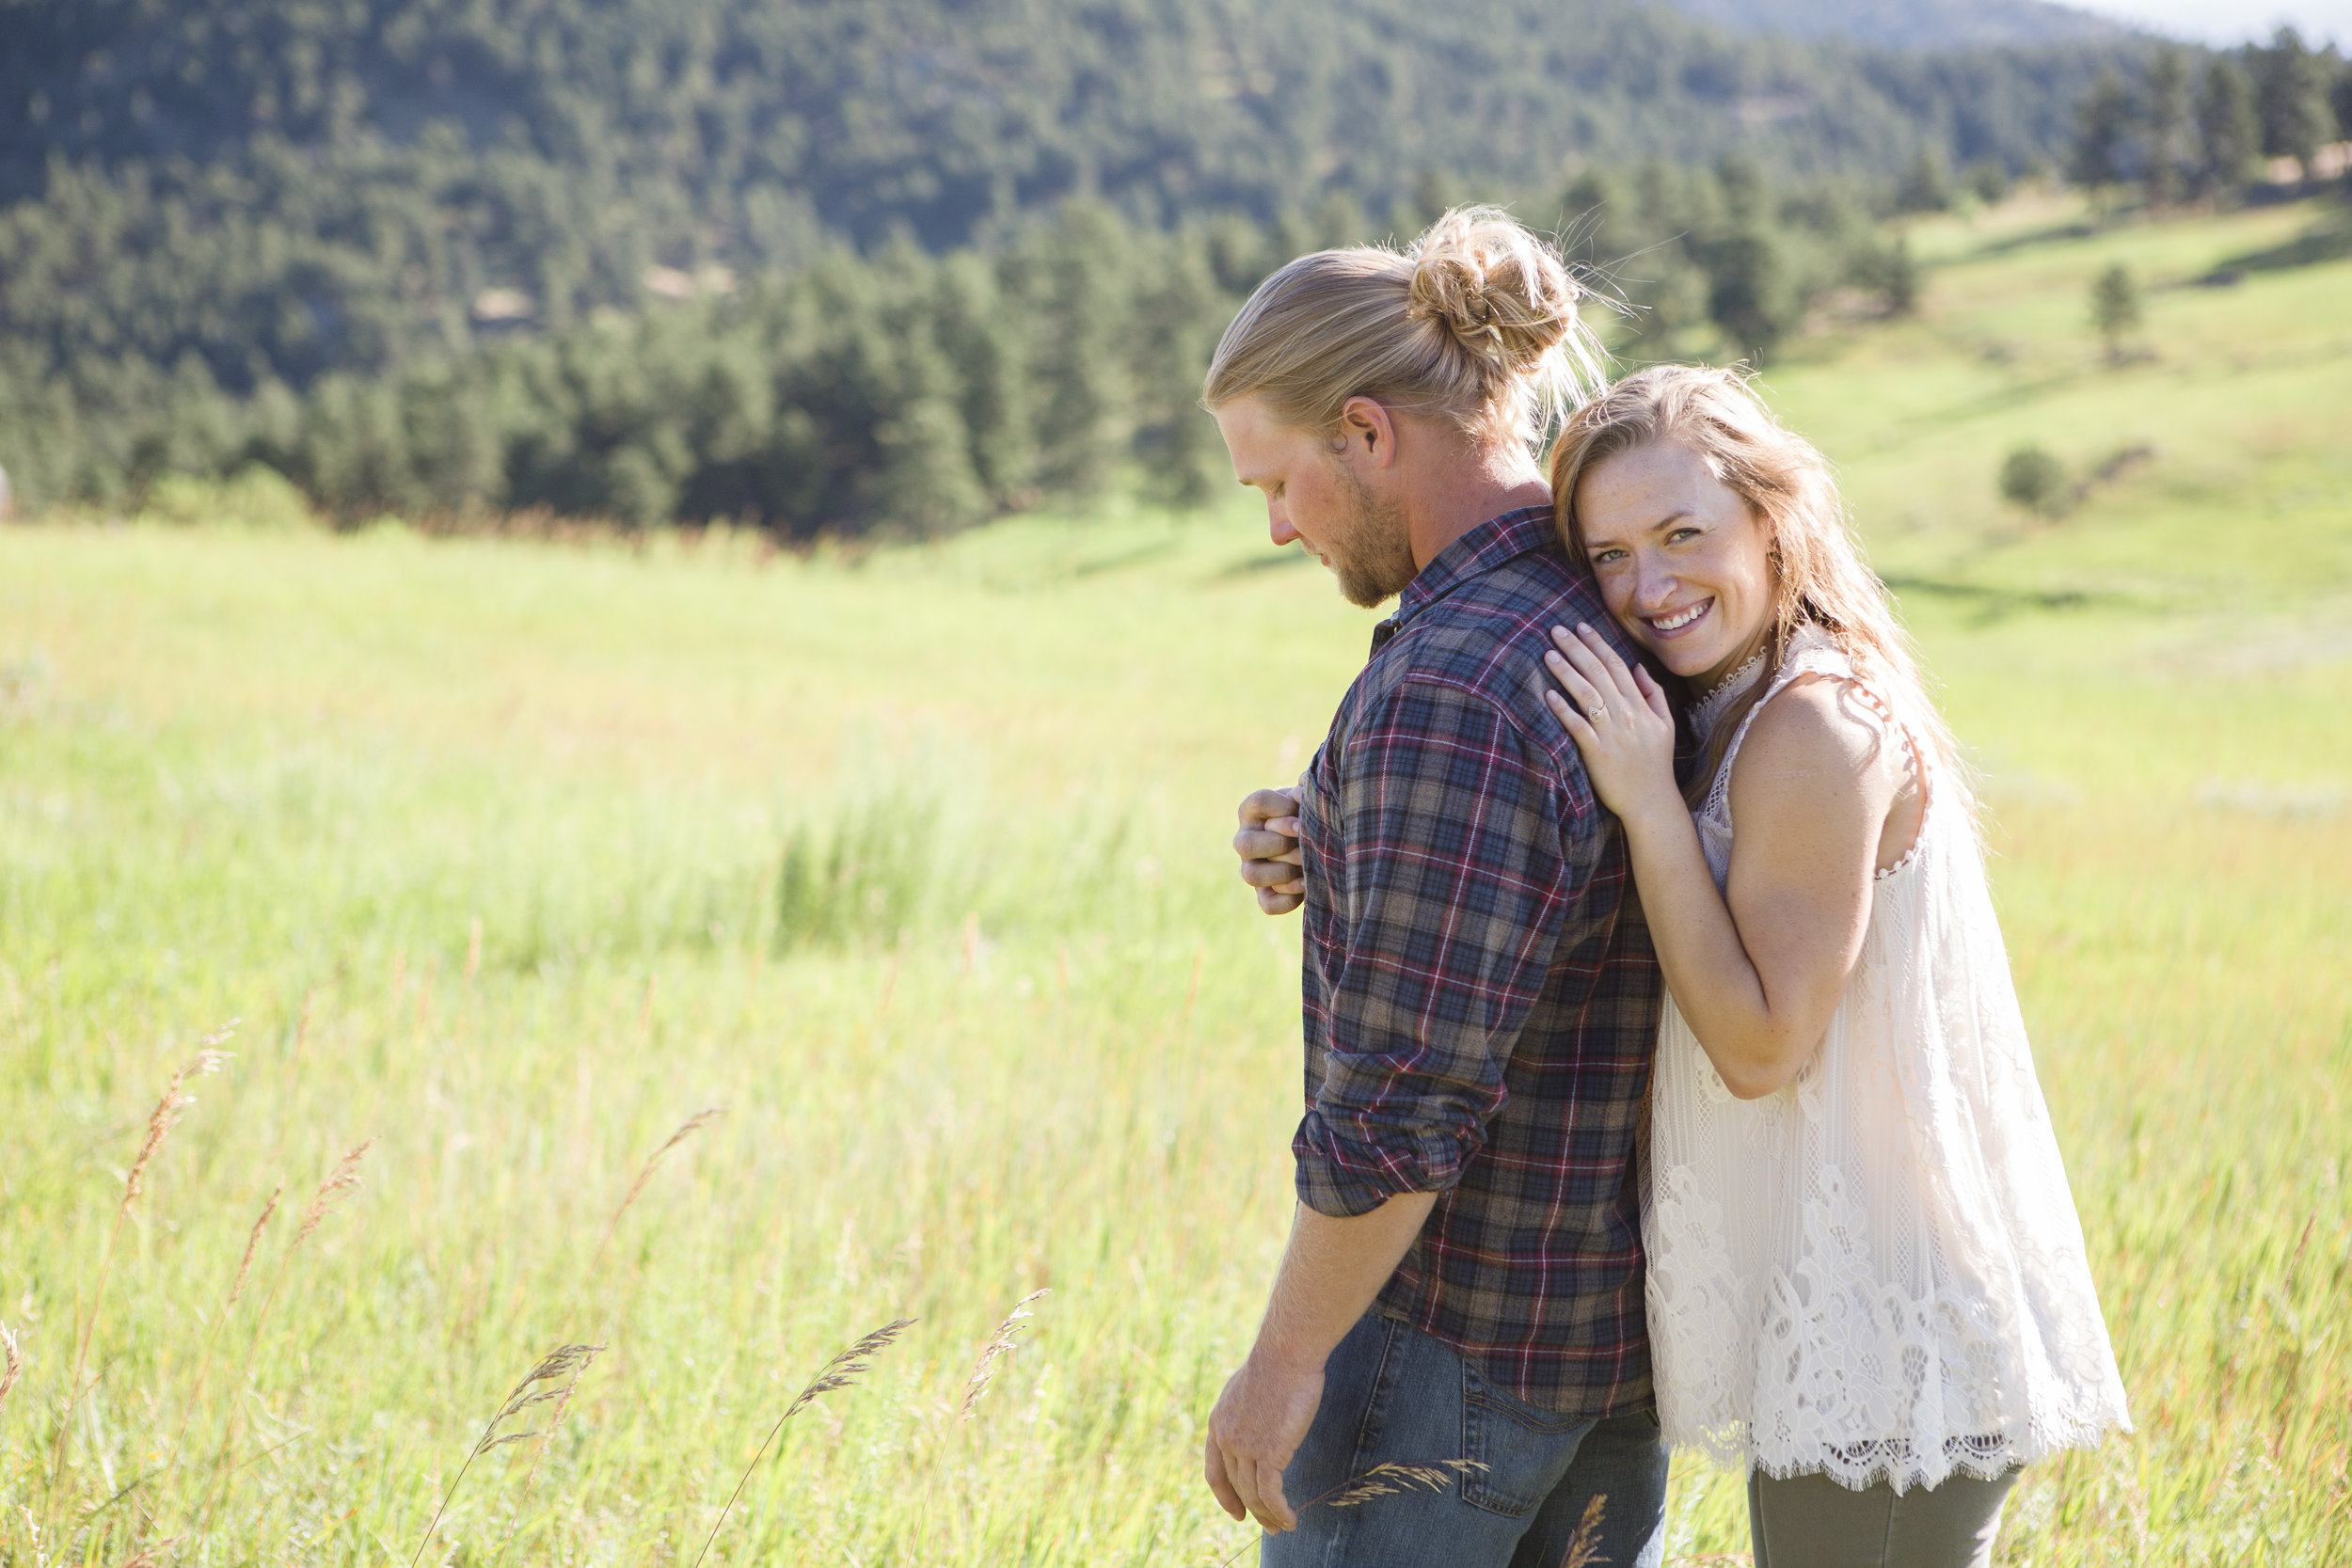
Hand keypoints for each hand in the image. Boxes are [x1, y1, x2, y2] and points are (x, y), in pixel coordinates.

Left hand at [1204, 1351, 1324, 1531]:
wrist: (1285, 1355)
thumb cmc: (1275, 1366)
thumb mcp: (1246, 1391)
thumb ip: (1244, 1414)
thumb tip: (1254, 1425)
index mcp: (1218, 1423)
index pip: (1215, 1471)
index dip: (1224, 1495)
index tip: (1236, 1512)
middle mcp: (1226, 1438)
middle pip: (1236, 1486)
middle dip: (1251, 1510)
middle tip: (1268, 1526)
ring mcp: (1246, 1447)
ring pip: (1253, 1494)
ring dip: (1268, 1516)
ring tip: (1281, 1528)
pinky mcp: (1270, 1452)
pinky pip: (1271, 1493)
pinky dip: (1280, 1510)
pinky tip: (1290, 1519)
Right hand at [1233, 787, 1304, 914]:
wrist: (1319, 838)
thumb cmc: (1310, 810)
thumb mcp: (1308, 795)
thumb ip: (1308, 788)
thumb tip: (1304, 787)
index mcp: (1252, 810)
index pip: (1257, 802)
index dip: (1282, 806)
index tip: (1301, 808)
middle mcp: (1246, 840)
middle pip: (1244, 844)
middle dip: (1278, 843)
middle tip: (1302, 839)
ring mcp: (1253, 868)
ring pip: (1250, 875)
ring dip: (1282, 871)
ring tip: (1305, 863)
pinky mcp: (1265, 894)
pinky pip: (1268, 904)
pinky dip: (1289, 898)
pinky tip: (1307, 884)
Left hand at [1543, 624, 1678, 822]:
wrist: (1651, 801)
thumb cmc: (1655, 764)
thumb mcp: (1665, 725)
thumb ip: (1654, 694)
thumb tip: (1638, 667)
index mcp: (1641, 706)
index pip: (1617, 666)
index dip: (1597, 644)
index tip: (1581, 627)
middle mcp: (1626, 715)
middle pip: (1599, 673)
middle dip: (1577, 648)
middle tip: (1556, 630)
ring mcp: (1612, 733)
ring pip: (1587, 694)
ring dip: (1566, 672)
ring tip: (1548, 653)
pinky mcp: (1597, 752)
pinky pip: (1578, 726)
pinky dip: (1563, 709)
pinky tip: (1548, 694)